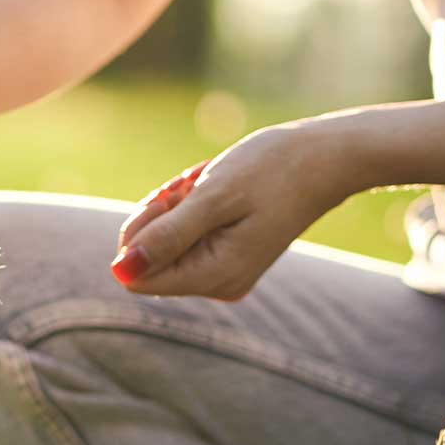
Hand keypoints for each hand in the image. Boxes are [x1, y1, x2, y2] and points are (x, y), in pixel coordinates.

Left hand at [110, 121, 351, 299]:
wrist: (324, 159)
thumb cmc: (272, 170)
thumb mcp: (212, 197)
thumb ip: (165, 235)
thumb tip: (120, 270)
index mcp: (214, 276)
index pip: (137, 276)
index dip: (140, 233)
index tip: (171, 200)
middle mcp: (218, 285)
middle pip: (150, 260)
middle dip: (160, 216)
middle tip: (193, 187)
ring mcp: (224, 273)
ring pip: (167, 243)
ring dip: (176, 206)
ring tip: (209, 184)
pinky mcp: (229, 258)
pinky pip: (187, 236)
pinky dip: (191, 207)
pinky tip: (214, 188)